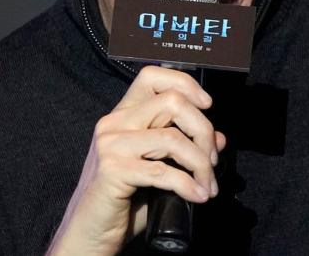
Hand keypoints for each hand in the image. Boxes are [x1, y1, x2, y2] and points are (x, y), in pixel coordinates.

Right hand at [47, 66, 226, 255]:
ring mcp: (111, 145)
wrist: (90, 231)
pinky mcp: (112, 170)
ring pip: (172, 138)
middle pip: (172, 102)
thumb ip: (183, 149)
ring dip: (200, 164)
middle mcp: (114, 122)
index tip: (207, 105)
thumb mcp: (157, 168)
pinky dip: (187, 184)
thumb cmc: (123, 201)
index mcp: (124, 115)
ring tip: (207, 185)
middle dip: (203, 130)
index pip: (152, 76)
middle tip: (212, 160)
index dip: (184, 83)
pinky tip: (197, 196)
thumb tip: (218, 137)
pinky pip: (162, 172)